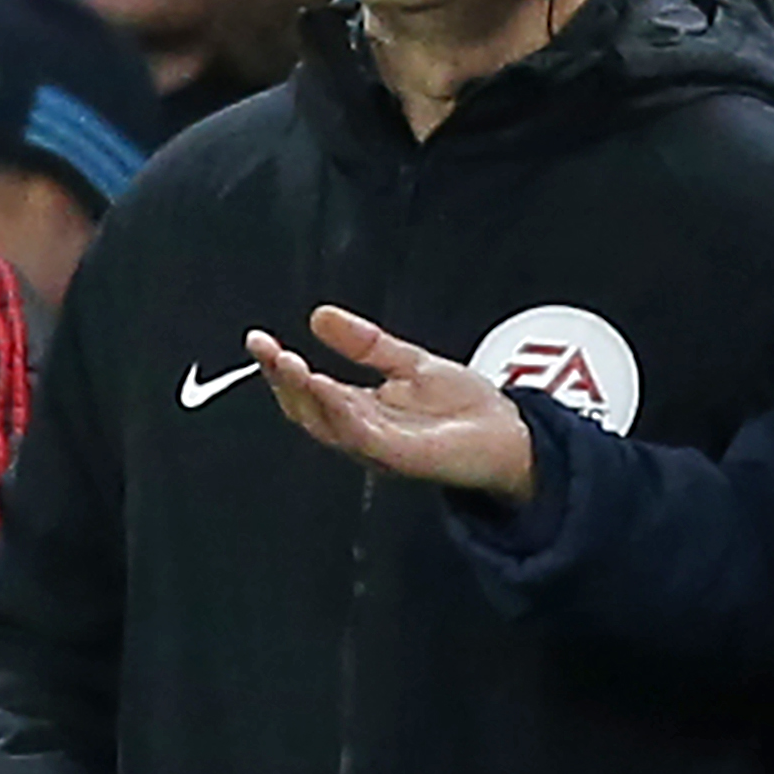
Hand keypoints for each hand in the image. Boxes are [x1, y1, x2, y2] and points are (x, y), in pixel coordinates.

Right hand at [247, 306, 534, 500]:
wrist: (512, 436)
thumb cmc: (466, 410)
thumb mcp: (408, 362)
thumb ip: (365, 343)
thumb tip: (320, 316)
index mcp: (361, 410)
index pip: (309, 390)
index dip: (281, 367)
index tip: (260, 341)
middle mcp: (363, 432)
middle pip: (307, 410)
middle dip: (281, 379)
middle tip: (265, 349)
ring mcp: (380, 447)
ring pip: (328, 424)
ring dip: (303, 393)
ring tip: (286, 362)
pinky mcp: (402, 456)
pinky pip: (361, 436)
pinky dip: (339, 412)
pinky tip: (326, 388)